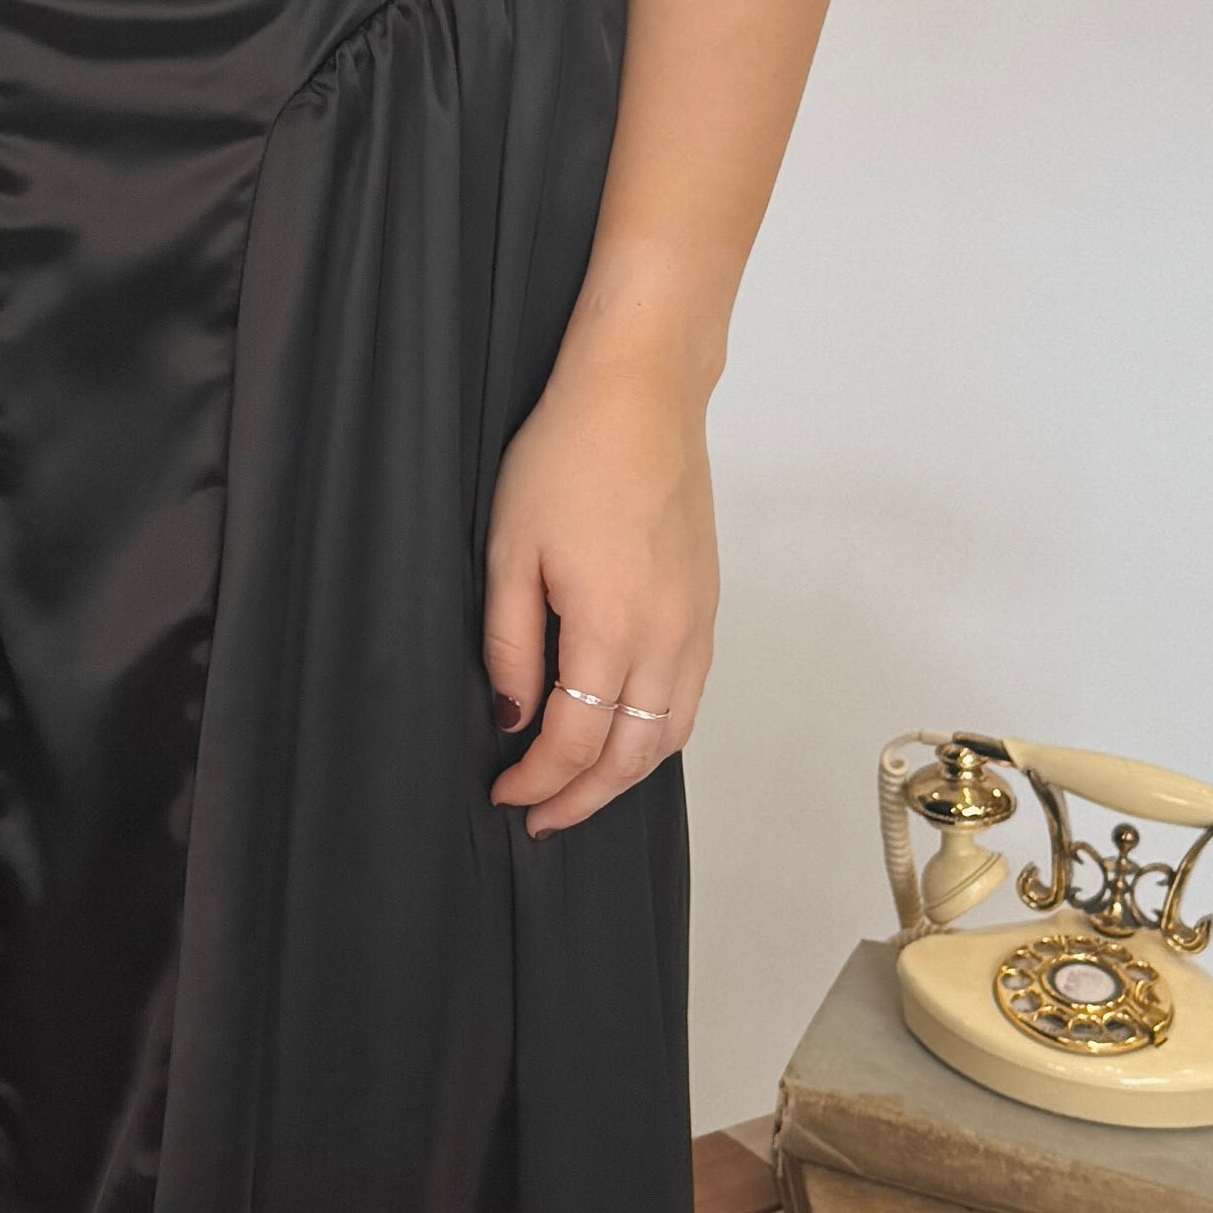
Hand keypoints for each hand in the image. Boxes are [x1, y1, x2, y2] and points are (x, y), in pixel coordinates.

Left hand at [482, 346, 717, 833]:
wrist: (640, 396)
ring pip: (668, 734)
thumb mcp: (509, 551)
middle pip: (630, 756)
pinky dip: (655, 734)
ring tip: (577, 789)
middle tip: (539, 816)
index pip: (575, 742)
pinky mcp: (707, 606)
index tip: (505, 793)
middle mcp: (667, 637)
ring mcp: (695, 624)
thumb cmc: (567, 456)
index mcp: (611, 627)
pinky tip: (621, 734)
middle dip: (582, 798)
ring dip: (623, 775)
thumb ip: (508, 644)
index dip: (538, 781)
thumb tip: (511, 716)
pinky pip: (688, 698)